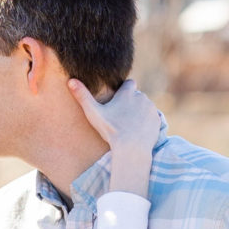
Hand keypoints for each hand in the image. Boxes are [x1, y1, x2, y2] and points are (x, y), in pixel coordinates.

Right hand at [68, 78, 159, 196]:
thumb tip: (70, 80)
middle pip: (137, 96)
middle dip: (131, 103)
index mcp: (128, 93)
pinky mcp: (157, 120)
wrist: (132, 148)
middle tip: (121, 117)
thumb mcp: (94, 113)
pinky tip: (137, 131)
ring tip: (129, 125)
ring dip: (139, 112)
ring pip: (145, 107)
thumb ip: (82, 96)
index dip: (124, 90)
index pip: (129, 83)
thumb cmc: (111, 130)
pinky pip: (151, 118)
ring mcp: (151, 109)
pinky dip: (146, 122)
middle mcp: (142, 97)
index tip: (119, 100)